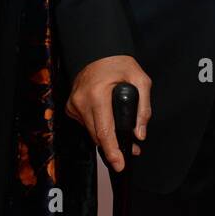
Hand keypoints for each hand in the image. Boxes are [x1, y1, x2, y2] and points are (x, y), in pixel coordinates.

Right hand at [66, 55, 151, 172]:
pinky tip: (107, 120)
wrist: (98, 51)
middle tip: (130, 152)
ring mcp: (73, 104)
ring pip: (91, 132)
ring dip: (105, 137)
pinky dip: (97, 126)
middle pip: (97, 136)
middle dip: (113, 148)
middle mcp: (81, 101)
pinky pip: (86, 124)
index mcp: (97, 95)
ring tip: (122, 137)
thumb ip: (143, 108)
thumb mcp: (141, 80)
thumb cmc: (119, 64)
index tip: (118, 164)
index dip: (112, 151)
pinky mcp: (71, 106)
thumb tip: (139, 134)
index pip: (104, 131)